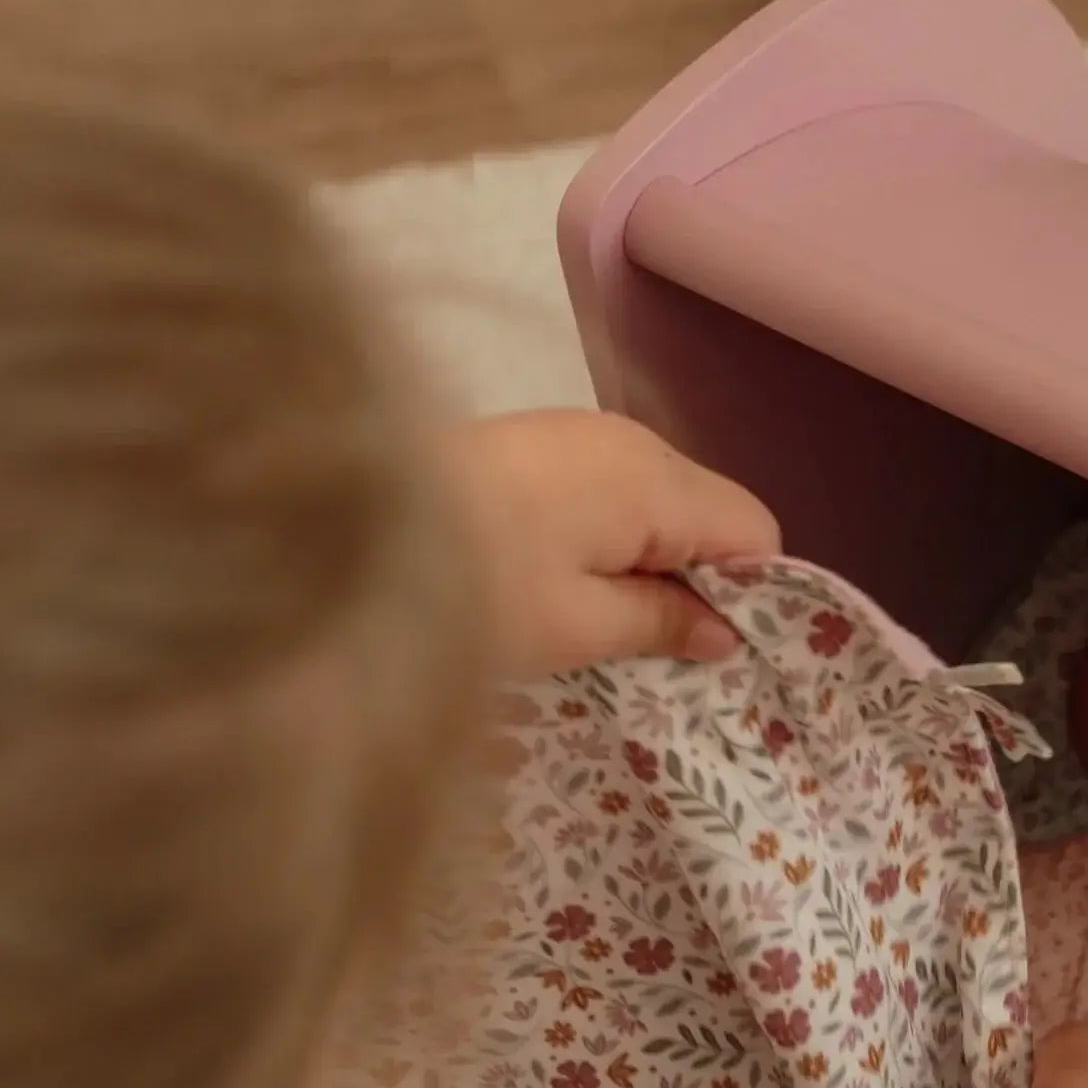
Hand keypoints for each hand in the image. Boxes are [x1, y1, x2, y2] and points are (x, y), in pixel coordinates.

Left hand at [451, 410, 778, 676]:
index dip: (753, 596)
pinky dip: (604, 538)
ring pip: (655, 503)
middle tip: (656, 653)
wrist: (333, 523)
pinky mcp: (532, 442)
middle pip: (707, 512)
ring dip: (646, 562)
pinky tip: (557, 581)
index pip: (755, 530)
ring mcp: (576, 433)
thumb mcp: (576, 626)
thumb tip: (727, 633)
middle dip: (697, 579)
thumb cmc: (474, 584)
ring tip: (599, 625)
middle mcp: (628, 439)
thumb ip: (664, 623)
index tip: (718, 654)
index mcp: (654, 478)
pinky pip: (606, 491)